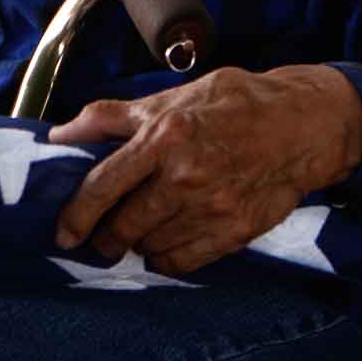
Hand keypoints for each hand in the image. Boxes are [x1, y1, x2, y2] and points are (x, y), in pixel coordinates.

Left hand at [47, 65, 361, 275]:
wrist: (300, 123)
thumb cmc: (231, 104)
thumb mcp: (166, 99)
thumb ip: (109, 118)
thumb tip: (60, 135)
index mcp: (163, 138)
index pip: (104, 185)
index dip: (77, 214)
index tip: (63, 233)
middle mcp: (185, 176)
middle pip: (125, 225)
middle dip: (104, 238)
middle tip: (99, 238)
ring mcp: (212, 207)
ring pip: (152, 246)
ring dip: (137, 244)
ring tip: (137, 232)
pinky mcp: (236, 231)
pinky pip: (185, 261)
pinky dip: (166, 259)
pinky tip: (163, 245)